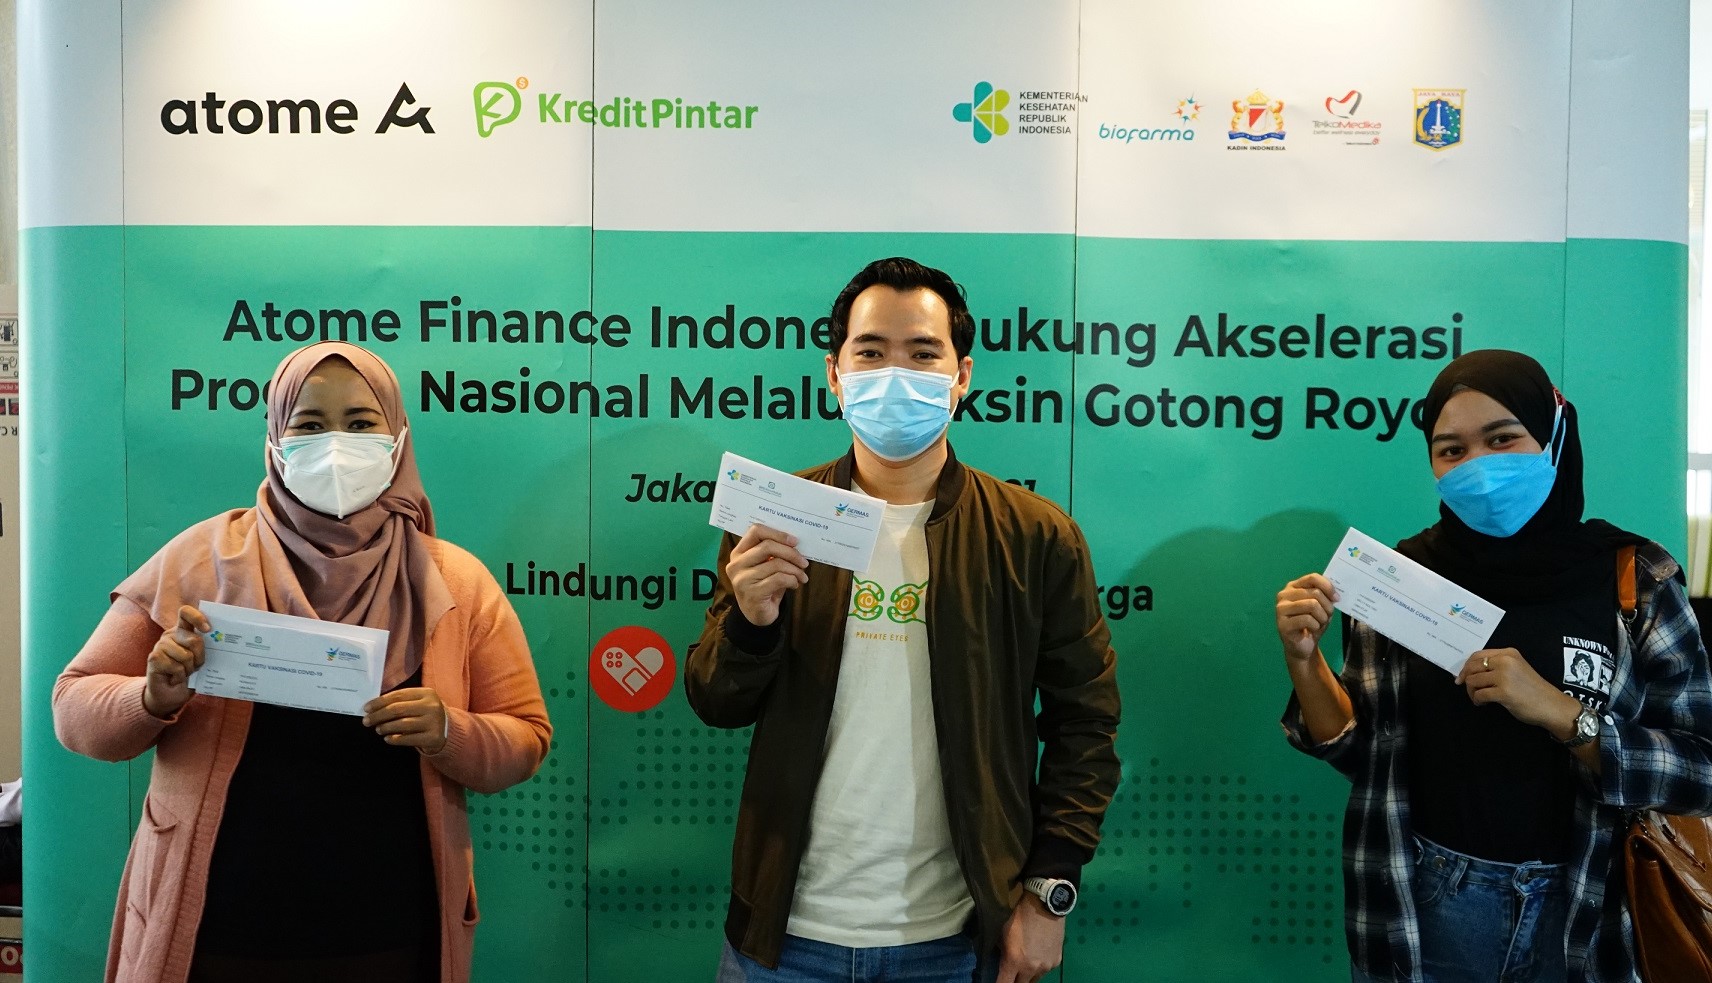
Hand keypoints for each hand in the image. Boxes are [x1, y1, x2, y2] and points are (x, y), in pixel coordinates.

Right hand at [143, 605, 210, 718]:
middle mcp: (170, 635)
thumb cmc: (188, 675)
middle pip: (194, 640)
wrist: (169, 695)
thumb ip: (206, 647)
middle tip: (196, 667)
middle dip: (200, 658)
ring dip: (189, 669)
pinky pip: (176, 667)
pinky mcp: (154, 658)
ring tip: (183, 673)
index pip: (186, 613)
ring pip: (186, 655)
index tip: (208, 629)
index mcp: (183, 631)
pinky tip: (174, 678)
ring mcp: (160, 645)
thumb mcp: (200, 659)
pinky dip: (179, 677)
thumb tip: (226, 638)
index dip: (197, 617)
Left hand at [363, 688, 448, 753]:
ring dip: (386, 727)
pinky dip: (395, 739)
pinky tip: (388, 738)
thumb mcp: (419, 702)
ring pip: (402, 724)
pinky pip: (408, 739)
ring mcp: (433, 722)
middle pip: (398, 709)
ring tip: (378, 729)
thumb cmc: (426, 714)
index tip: (366, 708)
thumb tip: (374, 707)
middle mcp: (431, 706)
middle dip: (379, 715)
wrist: (448, 730)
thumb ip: (401, 701)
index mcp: (427, 693)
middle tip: (366, 721)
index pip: (398, 696)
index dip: (379, 702)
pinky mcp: (432, 737)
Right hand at [727, 525, 808, 626]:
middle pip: (768, 546)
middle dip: (791, 553)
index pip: (756, 531)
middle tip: (804, 562)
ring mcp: (742, 579)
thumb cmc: (764, 586)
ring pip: (776, 564)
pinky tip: (795, 584)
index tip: (795, 541)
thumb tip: (795, 543)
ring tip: (802, 576)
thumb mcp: (766, 566)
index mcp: (739, 552)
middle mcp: (736, 564)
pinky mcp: (753, 593)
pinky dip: (792, 580)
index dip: (777, 534)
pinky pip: (779, 579)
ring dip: (795, 570)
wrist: (756, 615)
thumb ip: (774, 553)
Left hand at [996, 894, 1064, 982]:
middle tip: (1011, 972)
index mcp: (1014, 961)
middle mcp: (1031, 969)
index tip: (998, 981)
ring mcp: (1046, 967)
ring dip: (1027, 975)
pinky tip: (1038, 955)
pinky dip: (1039, 967)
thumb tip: (1001, 961)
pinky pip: (1045, 971)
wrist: (1046, 904)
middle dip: (1014, 981)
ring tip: (1025, 963)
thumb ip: (1001, 951)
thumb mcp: (1002, 932)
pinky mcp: (1056, 961)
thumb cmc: (1020, 915)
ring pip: (1034, 979)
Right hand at [1276, 574, 1335, 663]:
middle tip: (1327, 617)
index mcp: (1293, 587)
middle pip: (1315, 593)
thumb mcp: (1322, 607)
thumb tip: (1335, 594)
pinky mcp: (1282, 624)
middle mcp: (1284, 595)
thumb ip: (1326, 596)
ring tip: (1319, 624)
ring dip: (1322, 617)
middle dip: (1327, 607)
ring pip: (1312, 605)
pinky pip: (1307, 620)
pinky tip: (1312, 630)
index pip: (1312, 578)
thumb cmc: (1312, 623)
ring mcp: (1281, 609)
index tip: (1336, 599)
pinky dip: (1316, 626)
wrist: (1302, 646)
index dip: (1328, 587)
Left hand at [1455, 648, 1581, 736]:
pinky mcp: (1503, 692)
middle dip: (1466, 680)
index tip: (1461, 677)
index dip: (1466, 667)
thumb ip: (1497, 666)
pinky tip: (1484, 704)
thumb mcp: (1516, 669)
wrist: (1552, 705)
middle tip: (1470, 691)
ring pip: (1472, 681)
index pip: (1477, 655)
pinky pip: (1478, 694)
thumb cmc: (1534, 689)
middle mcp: (1505, 661)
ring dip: (1472, 692)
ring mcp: (1504, 676)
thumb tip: (1468, 672)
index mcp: (1508, 653)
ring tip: (1480, 699)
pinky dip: (1477, 700)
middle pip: (1472, 667)